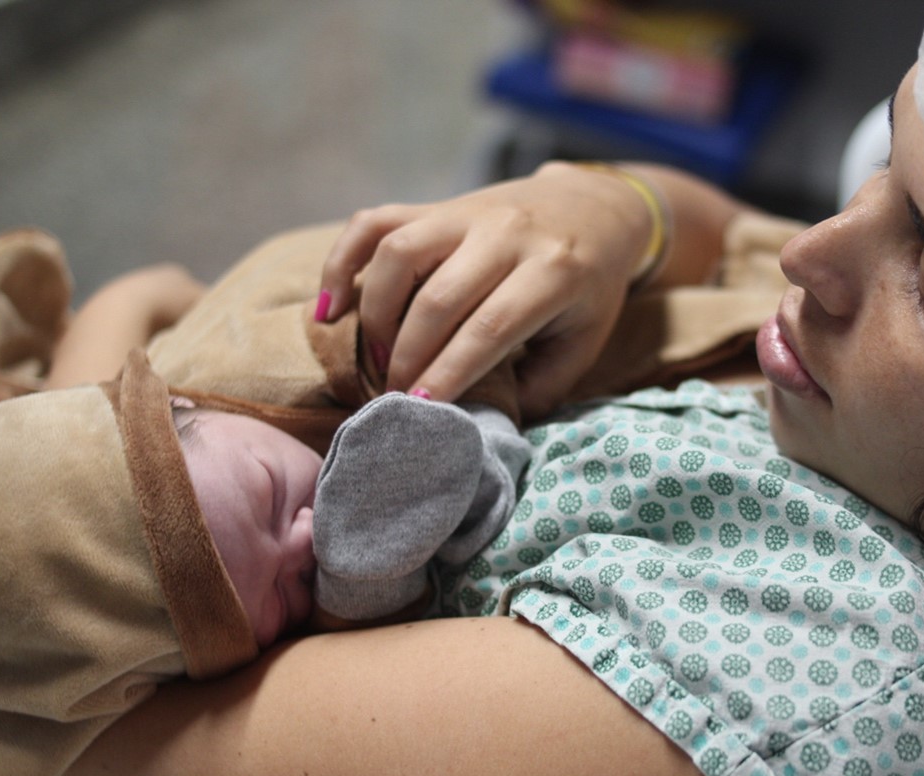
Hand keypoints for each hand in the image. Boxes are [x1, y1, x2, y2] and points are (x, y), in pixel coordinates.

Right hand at [318, 162, 654, 417]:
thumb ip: (542, 384)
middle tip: (396, 398)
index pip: (489, 328)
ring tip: (379, 359)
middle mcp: (505, 234)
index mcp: (553, 272)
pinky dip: (342, 262)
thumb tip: (482, 421)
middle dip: (408, 357)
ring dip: (377, 314)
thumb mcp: (583, 340)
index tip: (420, 410)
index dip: (449, 372)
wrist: (592, 208)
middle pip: (438, 297)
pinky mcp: (434, 205)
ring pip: (399, 254)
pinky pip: (373, 222)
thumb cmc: (587, 290)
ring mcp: (465, 214)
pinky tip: (330, 308)